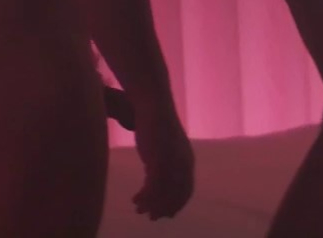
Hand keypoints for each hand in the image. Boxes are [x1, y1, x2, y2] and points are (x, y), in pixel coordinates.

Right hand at [130, 105, 193, 219]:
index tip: (167, 214)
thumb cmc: (155, 123)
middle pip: (177, 195)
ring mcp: (172, 162)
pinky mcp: (158, 160)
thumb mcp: (164, 145)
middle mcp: (183, 163)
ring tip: (140, 210)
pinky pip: (153, 187)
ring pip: (164, 193)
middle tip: (152, 217)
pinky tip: (135, 199)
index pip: (186, 189)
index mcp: (187, 160)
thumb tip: (158, 173)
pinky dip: (145, 196)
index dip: (177, 203)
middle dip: (165, 208)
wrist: (152, 105)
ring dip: (152, 204)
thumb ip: (164, 160)